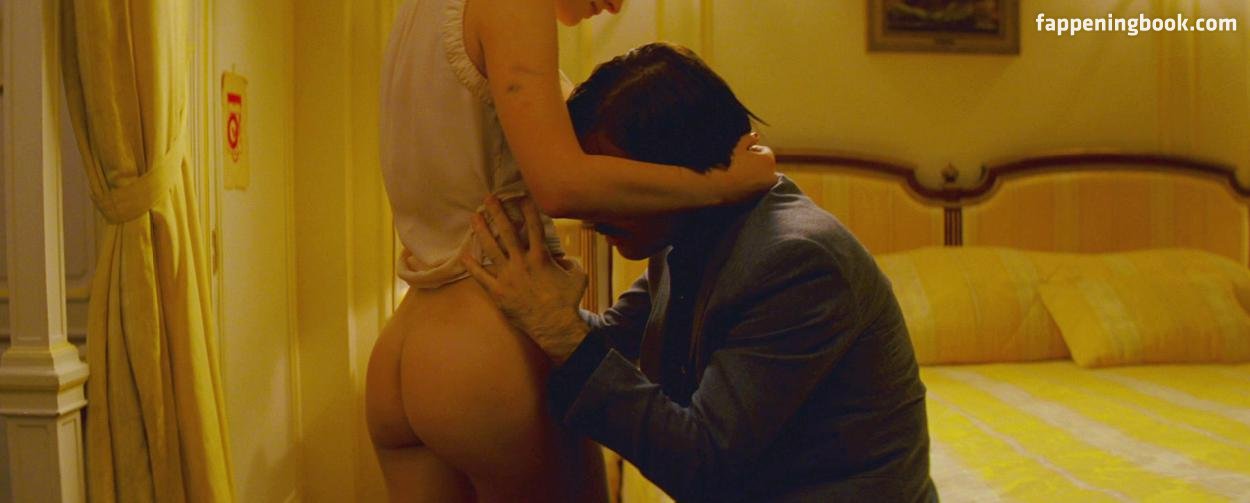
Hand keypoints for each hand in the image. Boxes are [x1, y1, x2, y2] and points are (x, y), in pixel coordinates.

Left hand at [461, 196, 589, 364]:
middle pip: (507, 232)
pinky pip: (481, 276)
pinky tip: (464, 255)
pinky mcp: (498, 292)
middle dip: (497, 213)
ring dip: (481, 231)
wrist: (554, 325)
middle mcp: (522, 263)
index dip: (528, 209)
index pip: (534, 227)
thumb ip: (571, 261)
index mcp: (541, 257)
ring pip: (491, 249)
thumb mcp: (578, 276)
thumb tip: (564, 257)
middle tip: (489, 199)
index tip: (521, 196)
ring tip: (474, 218)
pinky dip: (472, 266)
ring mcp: (508, 277)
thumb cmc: (568, 301)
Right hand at [719, 132, 776, 202]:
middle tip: (738, 164)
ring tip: (737, 173)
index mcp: (769, 159)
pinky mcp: (759, 196)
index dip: (750, 151)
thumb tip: (755, 136)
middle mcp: (772, 173)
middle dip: (754, 163)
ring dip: (752, 174)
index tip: (739, 154)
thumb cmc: (730, 164)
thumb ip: (748, 139)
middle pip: (763, 164)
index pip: (762, 151)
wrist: (722, 188)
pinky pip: (756, 187)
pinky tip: (738, 183)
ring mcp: (766, 186)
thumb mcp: (738, 147)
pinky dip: (750, 185)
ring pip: (760, 176)